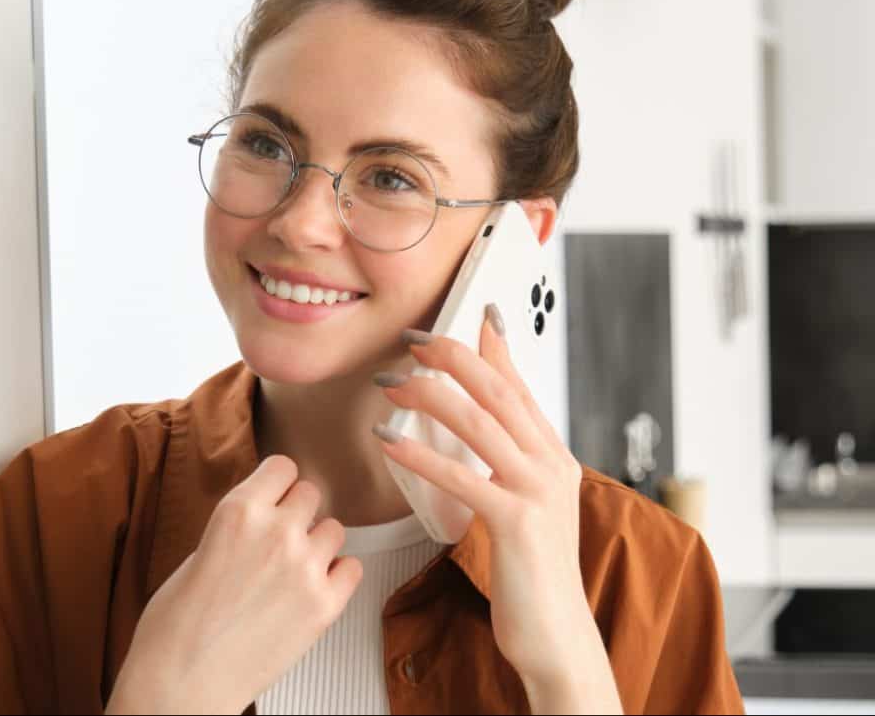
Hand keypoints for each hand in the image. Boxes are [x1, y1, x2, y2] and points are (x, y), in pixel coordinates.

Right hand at [107, 455, 362, 714]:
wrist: (180, 686)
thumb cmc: (175, 628)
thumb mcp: (199, 551)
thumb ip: (239, 527)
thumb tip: (265, 518)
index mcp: (238, 511)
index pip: (283, 467)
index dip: (278, 485)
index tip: (275, 497)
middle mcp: (276, 531)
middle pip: (311, 494)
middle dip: (297, 514)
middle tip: (281, 539)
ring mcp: (304, 567)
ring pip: (334, 530)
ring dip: (318, 545)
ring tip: (293, 571)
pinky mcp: (323, 605)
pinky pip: (352, 568)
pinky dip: (337, 577)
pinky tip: (313, 589)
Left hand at [374, 307, 620, 712]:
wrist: (557, 635)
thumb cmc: (534, 570)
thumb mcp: (528, 504)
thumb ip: (509, 463)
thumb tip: (476, 426)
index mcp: (554, 455)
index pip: (521, 386)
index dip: (495, 347)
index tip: (473, 313)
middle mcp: (552, 464)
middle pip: (498, 391)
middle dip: (453, 356)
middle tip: (413, 338)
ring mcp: (538, 491)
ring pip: (479, 422)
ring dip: (429, 395)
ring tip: (390, 382)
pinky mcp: (517, 522)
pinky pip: (460, 476)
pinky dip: (420, 454)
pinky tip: (389, 440)